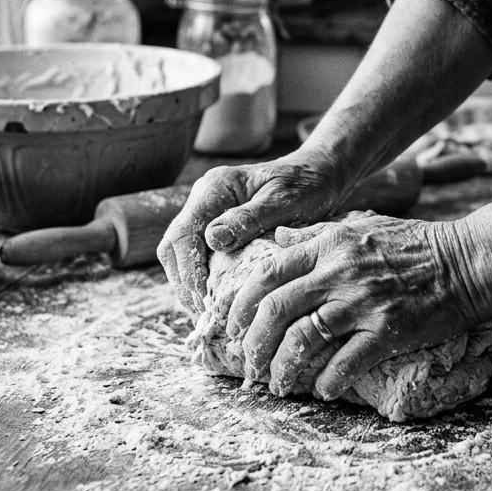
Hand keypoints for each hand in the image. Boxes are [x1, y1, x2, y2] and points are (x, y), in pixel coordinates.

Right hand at [156, 153, 342, 311]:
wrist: (318, 175)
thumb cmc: (306, 186)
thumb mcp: (284, 201)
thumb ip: (249, 218)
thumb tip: (213, 239)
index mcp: (215, 188)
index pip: (183, 233)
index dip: (188, 270)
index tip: (203, 299)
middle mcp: (204, 199)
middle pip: (173, 246)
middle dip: (183, 284)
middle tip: (203, 315)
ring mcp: (208, 213)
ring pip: (180, 254)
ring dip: (188, 285)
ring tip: (207, 314)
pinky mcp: (216, 226)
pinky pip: (197, 256)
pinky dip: (200, 280)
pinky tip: (215, 301)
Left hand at [226, 214, 483, 399]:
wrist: (466, 261)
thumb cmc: (413, 244)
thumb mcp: (359, 226)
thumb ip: (315, 234)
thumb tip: (277, 237)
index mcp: (328, 245)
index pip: (268, 273)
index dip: (241, 304)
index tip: (231, 326)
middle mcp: (339, 272)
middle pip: (276, 309)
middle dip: (253, 342)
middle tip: (247, 364)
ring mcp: (362, 302)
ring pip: (303, 339)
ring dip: (283, 368)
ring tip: (277, 384)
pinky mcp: (388, 330)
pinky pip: (346, 363)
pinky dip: (328, 382)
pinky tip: (323, 391)